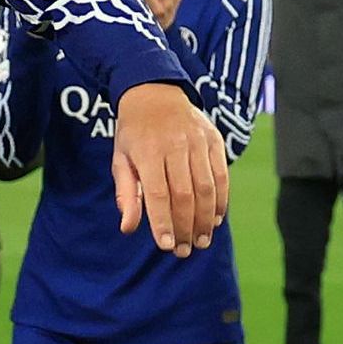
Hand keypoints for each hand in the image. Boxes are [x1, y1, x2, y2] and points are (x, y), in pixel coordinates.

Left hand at [103, 79, 227, 256]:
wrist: (155, 93)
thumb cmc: (134, 133)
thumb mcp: (121, 159)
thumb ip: (126, 194)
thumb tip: (128, 228)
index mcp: (147, 152)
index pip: (157, 194)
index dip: (163, 222)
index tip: (166, 245)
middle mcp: (174, 146)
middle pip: (184, 195)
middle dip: (185, 227)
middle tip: (184, 250)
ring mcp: (197, 142)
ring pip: (206, 188)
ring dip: (205, 219)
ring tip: (202, 241)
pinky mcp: (215, 140)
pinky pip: (221, 175)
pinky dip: (221, 200)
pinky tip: (216, 218)